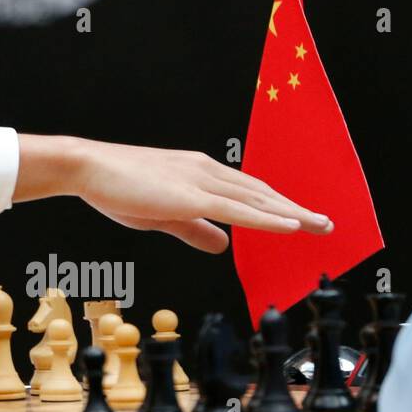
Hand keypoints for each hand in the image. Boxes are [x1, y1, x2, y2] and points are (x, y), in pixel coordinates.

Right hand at [16, 135, 333, 253]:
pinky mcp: (191, 195)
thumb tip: (222, 244)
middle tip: (325, 224)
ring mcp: (200, 180)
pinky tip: (290, 225)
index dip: (275, 205)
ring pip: (256, 199)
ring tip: (319, 225)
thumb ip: (193, 229)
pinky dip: (267, 217)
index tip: (299, 217)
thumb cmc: (114, 187)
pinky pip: (238, 209)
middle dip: (295, 208)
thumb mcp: (159, 215)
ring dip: (291, 212)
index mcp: (196, 172)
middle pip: (260, 192)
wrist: (87, 166)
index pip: (246, 191)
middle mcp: (204, 170)